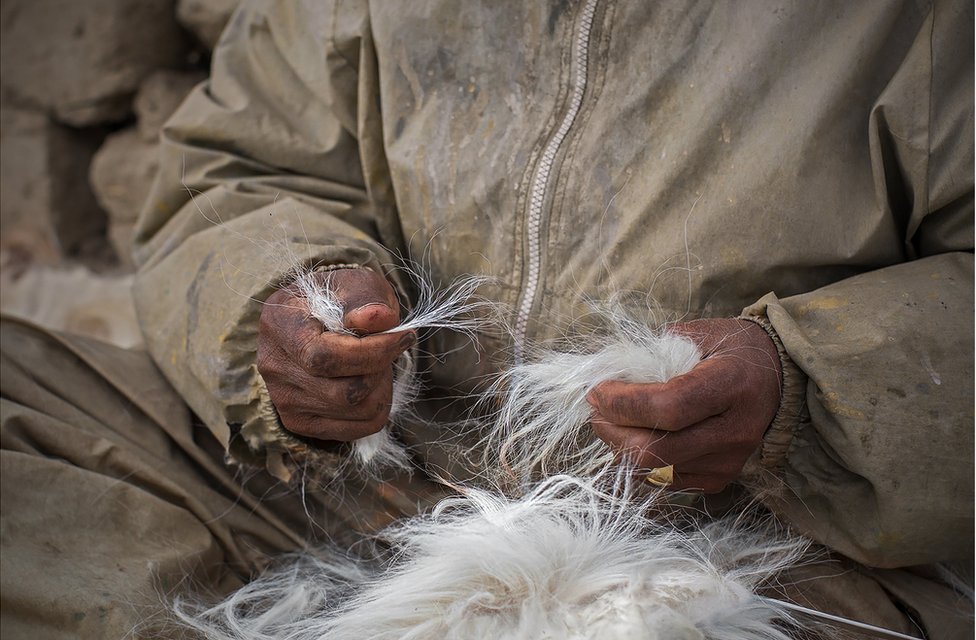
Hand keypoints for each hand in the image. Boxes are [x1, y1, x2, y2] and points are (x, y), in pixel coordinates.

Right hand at [257, 268, 414, 441]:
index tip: (403, 337)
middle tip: (388, 348)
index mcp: (279, 323)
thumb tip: (379, 318)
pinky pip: (356, 429)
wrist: (317, 320)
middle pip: (343, 392)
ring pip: (354, 411)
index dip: (373, 351)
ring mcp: (283, 399)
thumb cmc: (339, 300)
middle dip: (380, 369)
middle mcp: (273, 365)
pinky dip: (377, 407)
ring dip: (381, 387)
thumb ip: (368, 298)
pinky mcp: (300, 422)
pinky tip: (371, 383)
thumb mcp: (356, 283)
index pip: (326, 356)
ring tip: (378, 364)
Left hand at [585, 318, 781, 492]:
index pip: (667, 407)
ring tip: (610, 422)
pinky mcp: (721, 479)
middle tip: (596, 409)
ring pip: (656, 469)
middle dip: (612, 430)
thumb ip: (655, 352)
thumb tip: (610, 373)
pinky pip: (666, 480)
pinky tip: (634, 437)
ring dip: (620, 447)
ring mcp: (729, 461)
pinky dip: (640, 460)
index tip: (597, 390)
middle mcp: (734, 430)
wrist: (777, 376)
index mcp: (730, 385)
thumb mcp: (697, 335)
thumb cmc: (730, 348)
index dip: (623, 403)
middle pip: (656, 449)